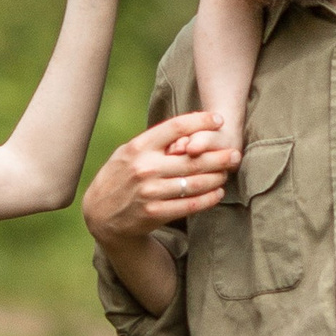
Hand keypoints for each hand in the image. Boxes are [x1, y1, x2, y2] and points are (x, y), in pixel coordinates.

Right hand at [83, 110, 237, 249]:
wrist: (100, 215)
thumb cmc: (120, 177)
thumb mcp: (128, 153)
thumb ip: (154, 143)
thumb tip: (189, 129)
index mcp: (138, 147)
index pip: (175, 127)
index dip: (201, 121)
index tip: (219, 120)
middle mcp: (144, 168)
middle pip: (192, 158)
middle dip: (219, 155)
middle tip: (235, 154)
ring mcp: (149, 192)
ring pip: (194, 183)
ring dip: (216, 178)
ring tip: (227, 174)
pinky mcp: (154, 213)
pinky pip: (189, 205)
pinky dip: (208, 199)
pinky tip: (218, 193)